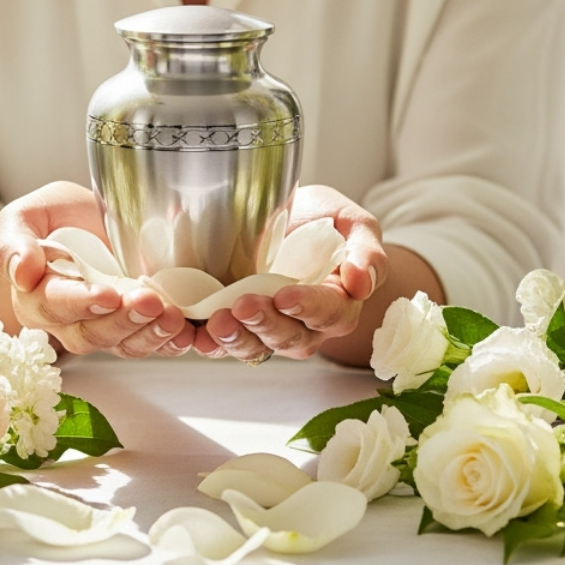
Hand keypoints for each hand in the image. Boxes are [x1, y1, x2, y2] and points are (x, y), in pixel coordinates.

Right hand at [0, 181, 194, 357]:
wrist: (79, 227)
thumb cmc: (51, 220)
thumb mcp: (25, 216)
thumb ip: (15, 241)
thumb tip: (22, 271)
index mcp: (36, 294)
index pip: (55, 304)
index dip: (81, 302)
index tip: (108, 294)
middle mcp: (65, 321)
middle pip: (91, 333)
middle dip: (124, 320)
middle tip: (151, 302)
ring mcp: (100, 327)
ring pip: (122, 344)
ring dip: (150, 335)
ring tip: (174, 317)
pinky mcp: (129, 328)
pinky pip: (147, 343)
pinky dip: (168, 342)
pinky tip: (186, 332)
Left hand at [191, 185, 387, 361]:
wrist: (286, 217)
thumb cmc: (323, 220)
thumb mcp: (353, 222)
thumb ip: (367, 250)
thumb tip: (361, 283)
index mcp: (338, 302)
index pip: (329, 312)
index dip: (308, 306)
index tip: (285, 295)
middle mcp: (306, 325)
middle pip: (290, 336)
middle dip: (266, 324)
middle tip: (243, 305)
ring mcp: (270, 329)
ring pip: (257, 347)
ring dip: (237, 338)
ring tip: (217, 321)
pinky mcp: (239, 327)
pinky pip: (226, 345)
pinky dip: (210, 343)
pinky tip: (196, 333)